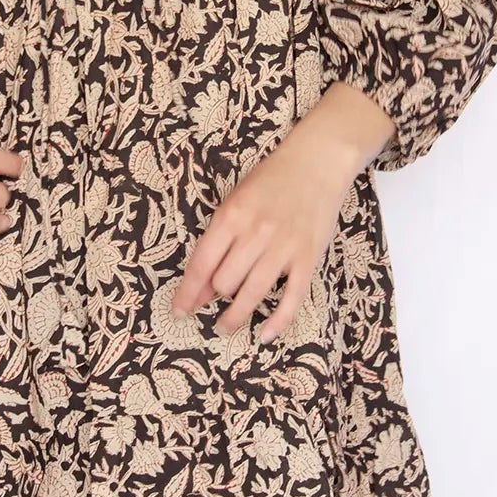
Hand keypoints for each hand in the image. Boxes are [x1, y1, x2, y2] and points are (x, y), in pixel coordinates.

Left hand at [171, 83, 390, 341]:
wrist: (317, 162)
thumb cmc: (272, 180)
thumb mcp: (236, 201)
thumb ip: (218, 240)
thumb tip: (201, 285)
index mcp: (232, 216)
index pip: (202, 264)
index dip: (187, 293)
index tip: (179, 311)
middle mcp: (256, 234)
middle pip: (225, 283)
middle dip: (215, 297)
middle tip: (212, 303)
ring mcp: (284, 248)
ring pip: (252, 295)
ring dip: (235, 317)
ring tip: (226, 327)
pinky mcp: (308, 259)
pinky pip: (291, 299)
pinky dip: (277, 321)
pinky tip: (265, 334)